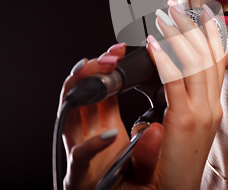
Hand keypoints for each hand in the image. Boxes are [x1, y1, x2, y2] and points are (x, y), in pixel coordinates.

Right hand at [58, 43, 135, 189]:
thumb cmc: (128, 179)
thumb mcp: (140, 146)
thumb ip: (146, 128)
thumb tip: (157, 113)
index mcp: (105, 125)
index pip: (102, 88)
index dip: (107, 67)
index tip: (120, 50)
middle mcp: (88, 134)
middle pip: (81, 93)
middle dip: (92, 69)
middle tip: (109, 54)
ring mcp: (81, 151)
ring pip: (70, 115)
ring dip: (81, 90)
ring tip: (94, 71)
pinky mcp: (80, 174)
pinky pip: (82, 156)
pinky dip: (94, 144)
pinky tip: (110, 134)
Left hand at [137, 3, 225, 188]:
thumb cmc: (175, 164)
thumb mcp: (185, 127)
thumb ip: (182, 101)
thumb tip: (171, 78)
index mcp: (212, 106)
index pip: (215, 62)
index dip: (209, 35)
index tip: (200, 14)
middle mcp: (212, 105)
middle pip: (208, 56)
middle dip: (194, 26)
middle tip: (180, 5)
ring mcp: (202, 112)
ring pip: (194, 62)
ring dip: (179, 35)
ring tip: (166, 15)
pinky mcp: (185, 120)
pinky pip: (174, 81)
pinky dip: (165, 58)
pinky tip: (154, 41)